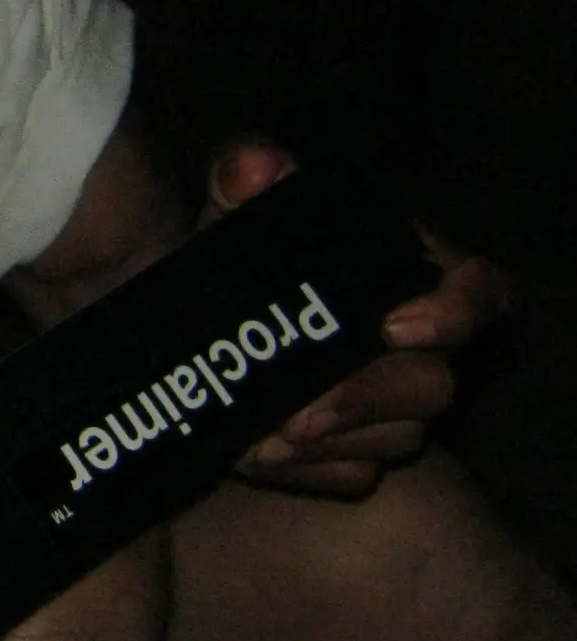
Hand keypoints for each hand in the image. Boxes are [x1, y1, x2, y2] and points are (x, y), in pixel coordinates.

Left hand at [205, 138, 512, 497]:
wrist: (162, 328)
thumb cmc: (219, 255)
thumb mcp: (221, 212)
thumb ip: (239, 178)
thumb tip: (256, 165)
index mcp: (402, 271)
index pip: (478, 288)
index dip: (458, 309)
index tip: (395, 326)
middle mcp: (409, 341)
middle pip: (433, 381)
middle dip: (365, 399)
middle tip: (296, 415)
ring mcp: (386, 402)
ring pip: (397, 438)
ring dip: (329, 443)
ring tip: (259, 440)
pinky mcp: (352, 450)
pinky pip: (354, 475)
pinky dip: (306, 470)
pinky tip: (254, 458)